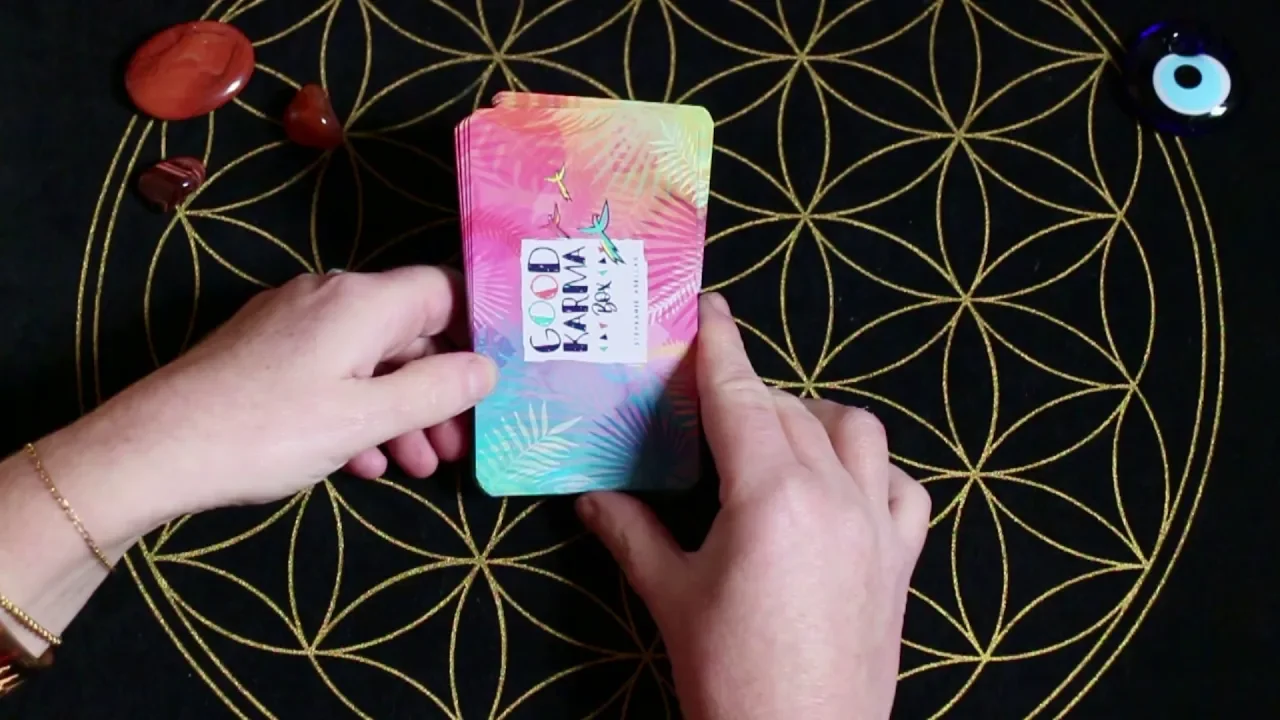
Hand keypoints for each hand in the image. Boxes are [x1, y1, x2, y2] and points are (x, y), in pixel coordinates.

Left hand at [66, 266, 496, 543]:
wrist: (153, 450)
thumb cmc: (268, 430)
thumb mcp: (365, 418)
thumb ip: (436, 391)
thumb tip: (488, 369)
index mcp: (362, 300)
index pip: (443, 289)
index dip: (478, 329)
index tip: (500, 380)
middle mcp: (330, 297)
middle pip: (409, 331)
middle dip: (440, 389)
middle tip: (459, 447)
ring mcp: (294, 324)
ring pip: (371, 359)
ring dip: (401, 411)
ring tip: (419, 467)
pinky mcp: (267, 353)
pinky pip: (334, 373)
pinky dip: (358, 412)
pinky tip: (363, 462)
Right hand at [575, 294, 930, 719]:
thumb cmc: (729, 674)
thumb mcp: (671, 597)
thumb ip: (631, 532)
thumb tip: (588, 496)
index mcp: (770, 492)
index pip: (741, 396)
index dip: (721, 346)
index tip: (709, 308)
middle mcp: (833, 492)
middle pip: (788, 408)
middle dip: (749, 390)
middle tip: (710, 402)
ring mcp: (877, 524)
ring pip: (857, 431)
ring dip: (815, 417)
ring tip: (778, 436)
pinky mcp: (903, 559)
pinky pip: (902, 485)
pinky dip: (873, 469)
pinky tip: (845, 486)